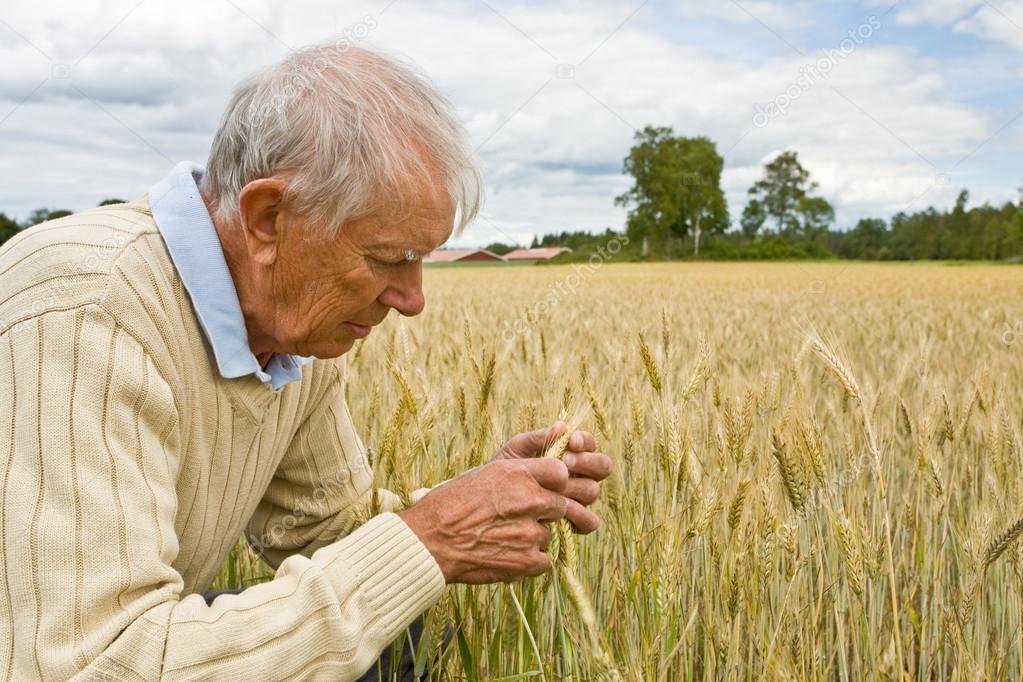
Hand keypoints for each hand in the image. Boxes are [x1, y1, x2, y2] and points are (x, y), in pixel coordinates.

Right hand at [398, 458, 599, 583]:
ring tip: (504, 537)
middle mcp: (529, 499)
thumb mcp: (485, 474)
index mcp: (518, 473)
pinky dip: (529, 560)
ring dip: (534, 538)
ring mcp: (531, 532)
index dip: (555, 482)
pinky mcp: (528, 560)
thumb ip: (521, 473)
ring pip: (550, 534)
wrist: (430, 541)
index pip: (561, 472)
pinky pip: (545, 560)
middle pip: (562, 504)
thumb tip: (553, 472)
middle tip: (520, 518)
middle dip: (546, 512)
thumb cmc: (451, 504)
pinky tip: (507, 554)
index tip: (546, 489)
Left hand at [493, 422, 613, 511]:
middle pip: (603, 467)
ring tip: (556, 486)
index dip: (586, 442)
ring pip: (593, 491)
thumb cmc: (506, 468)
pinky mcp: (574, 522)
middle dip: (587, 461)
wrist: (491, 498)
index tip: (571, 441)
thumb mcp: (518, 448)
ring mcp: (579, 499)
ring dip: (578, 486)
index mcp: (572, 455)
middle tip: (565, 460)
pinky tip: (561, 510)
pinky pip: (589, 522)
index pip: (590, 445)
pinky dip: (580, 517)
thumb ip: (539, 437)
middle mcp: (581, 476)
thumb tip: (561, 426)